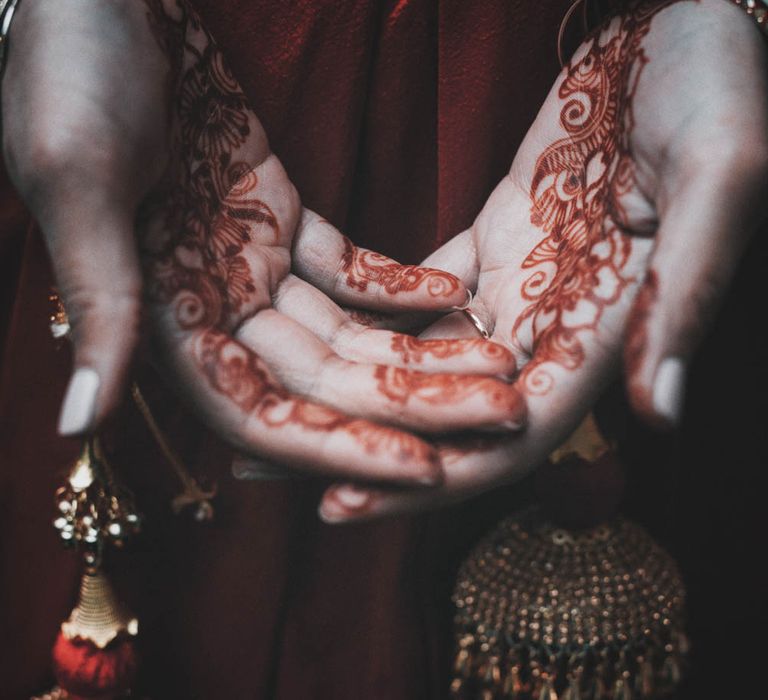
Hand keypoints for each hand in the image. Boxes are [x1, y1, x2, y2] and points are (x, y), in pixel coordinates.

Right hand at [2, 0, 524, 481]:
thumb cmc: (72, 67)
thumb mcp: (79, 176)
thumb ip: (101, 300)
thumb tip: (75, 426)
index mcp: (161, 317)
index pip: (261, 414)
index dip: (341, 447)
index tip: (426, 471)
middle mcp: (210, 307)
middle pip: (326, 380)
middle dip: (413, 404)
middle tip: (504, 414)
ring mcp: (249, 264)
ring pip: (348, 331)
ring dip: (422, 349)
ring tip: (500, 362)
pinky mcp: (279, 217)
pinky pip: (348, 268)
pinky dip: (397, 284)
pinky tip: (454, 290)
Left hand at [317, 0, 767, 518]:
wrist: (683, 25)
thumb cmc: (719, 83)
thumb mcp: (721, 176)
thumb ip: (684, 293)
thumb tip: (656, 417)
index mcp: (607, 327)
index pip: (513, 437)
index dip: (432, 481)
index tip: (341, 507)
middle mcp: (556, 323)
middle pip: (455, 414)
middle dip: (367, 449)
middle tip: (270, 475)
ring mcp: (518, 283)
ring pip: (430, 361)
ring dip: (358, 392)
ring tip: (274, 409)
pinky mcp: (492, 239)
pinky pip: (422, 297)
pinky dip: (373, 319)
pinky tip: (312, 329)